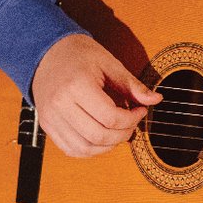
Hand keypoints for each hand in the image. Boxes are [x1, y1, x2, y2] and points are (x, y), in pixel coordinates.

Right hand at [31, 33, 161, 158]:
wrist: (47, 53)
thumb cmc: (80, 55)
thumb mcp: (109, 63)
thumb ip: (132, 85)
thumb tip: (156, 100)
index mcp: (76, 85)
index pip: (110, 117)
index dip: (132, 119)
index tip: (140, 110)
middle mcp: (60, 104)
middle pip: (98, 136)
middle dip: (123, 134)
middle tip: (132, 123)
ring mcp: (51, 118)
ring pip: (85, 148)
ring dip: (108, 146)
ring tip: (118, 132)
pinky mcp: (47, 126)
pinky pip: (71, 149)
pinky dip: (90, 150)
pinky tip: (102, 138)